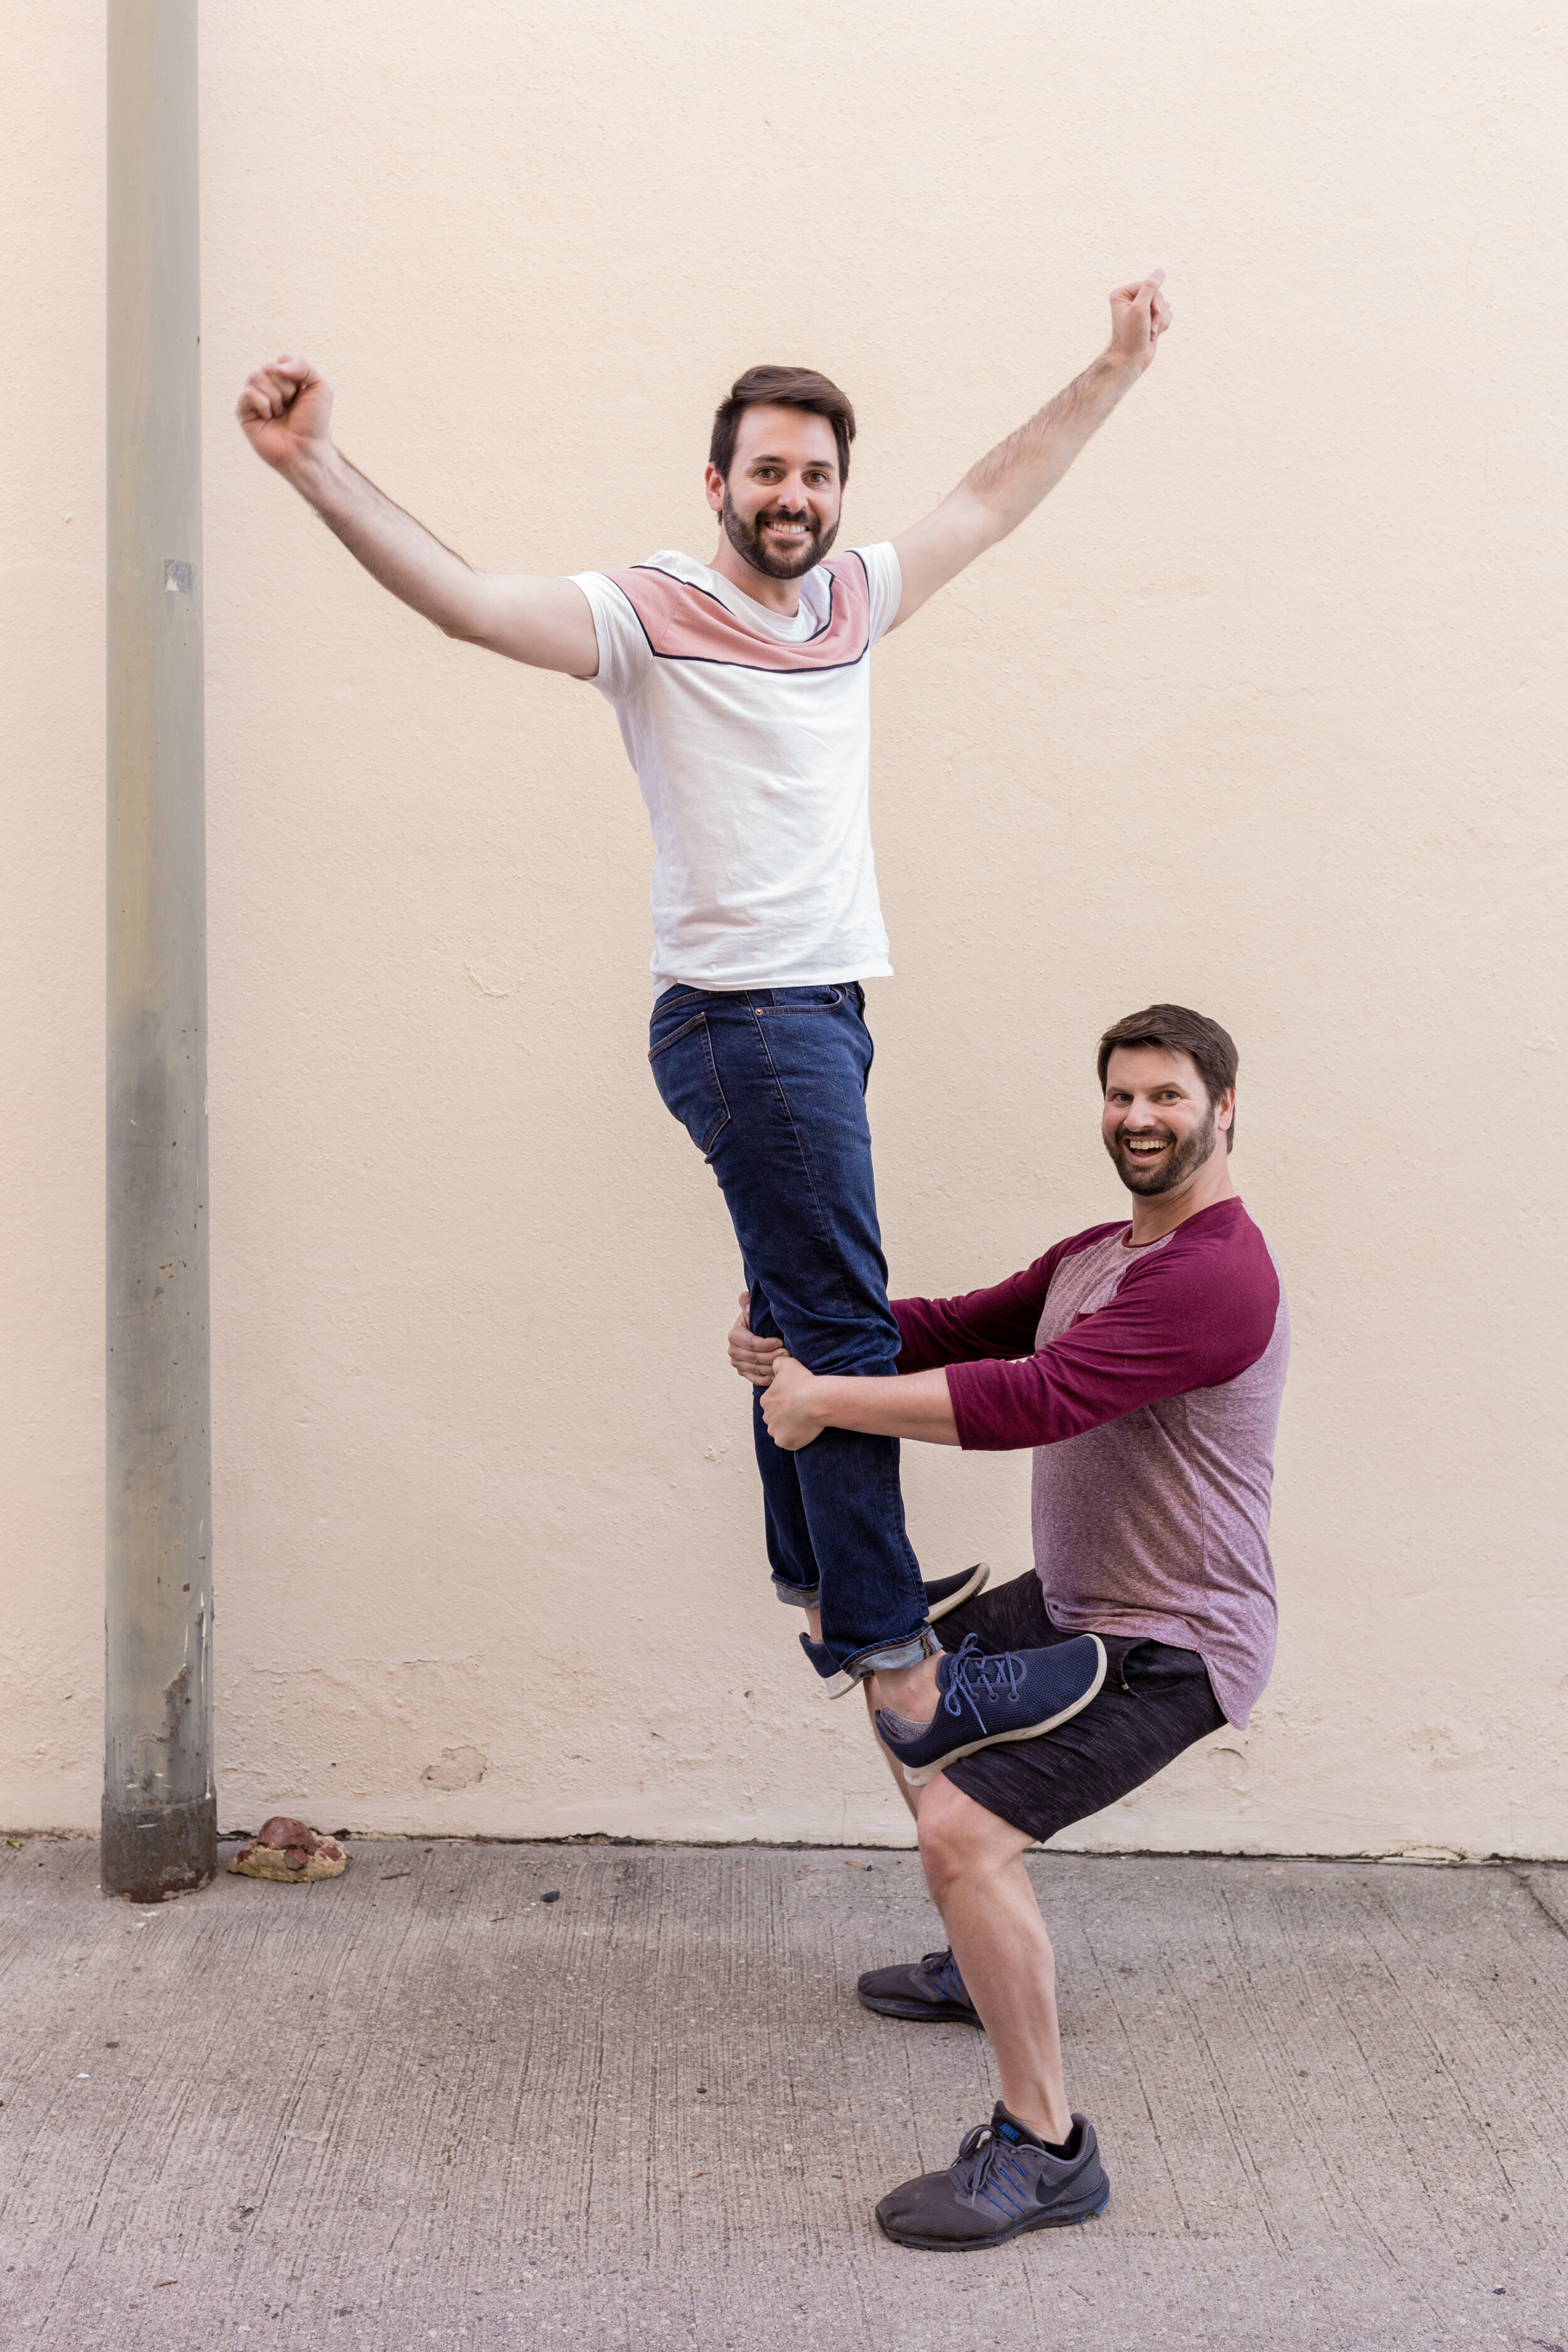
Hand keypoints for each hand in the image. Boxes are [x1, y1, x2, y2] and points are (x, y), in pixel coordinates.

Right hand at [236, 354, 334, 474]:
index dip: (294, 376)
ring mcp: (255, 398)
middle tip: (291, 406)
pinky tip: (268, 418)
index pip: (282, 360)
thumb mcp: (322, 387)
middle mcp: (269, 386)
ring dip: (275, 397)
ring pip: (255, 377)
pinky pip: (248, 393)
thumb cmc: (314, 423)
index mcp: (286, 379)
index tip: (302, 394)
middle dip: (285, 388)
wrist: (305, 449)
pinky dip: (263, 405)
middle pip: (268, 367)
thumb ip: (305, 365)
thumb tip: (278, 365)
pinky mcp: (244, 411)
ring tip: (280, 413)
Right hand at [728, 1290, 784, 1386]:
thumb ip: (746, 1302)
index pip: (751, 1343)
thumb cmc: (757, 1319)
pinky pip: (756, 1379)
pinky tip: (779, 1375)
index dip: (766, 1344)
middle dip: (772, 1356)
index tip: (781, 1342)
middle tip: (788, 1354)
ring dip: (772, 1368)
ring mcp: (738, 1364)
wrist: (757, 1331)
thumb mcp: (752, 1309)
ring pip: (756, 1369)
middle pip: (754, 1358)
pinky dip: (767, 1379)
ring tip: (787, 1363)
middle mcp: (733, 1351)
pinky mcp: (744, 1373)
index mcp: (734, 1336)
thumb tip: (747, 1308)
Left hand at [759, 1354, 825, 1451]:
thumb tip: (775, 1365)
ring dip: (790, 1428)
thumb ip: (777, 1363)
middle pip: (776, 1418)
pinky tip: (806, 1431)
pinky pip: (790, 1443)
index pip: (773, 1402)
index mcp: (766, 1400)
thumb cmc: (803, 1381)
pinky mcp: (785, 1442)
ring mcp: (775, 1431)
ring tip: (806, 1421)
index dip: (786, 1401)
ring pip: (781, 1431)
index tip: (798, 1399)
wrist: (817, 1400)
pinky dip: (797, 1439)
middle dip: (786, 1415)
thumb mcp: (788, 1363)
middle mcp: (767, 1417)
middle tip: (803, 1410)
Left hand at [1106, 271, 1170, 373]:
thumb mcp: (1140, 308)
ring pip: (1164, 305)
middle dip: (1157, 311)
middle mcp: (1131, 300)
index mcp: (1122, 294)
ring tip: (1150, 332)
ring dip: (1160, 320)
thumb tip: (1160, 271)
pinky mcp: (1150, 319)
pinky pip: (1166, 314)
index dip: (1154, 298)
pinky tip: (1153, 334)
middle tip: (1150, 326)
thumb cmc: (1131, 335)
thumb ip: (1150, 287)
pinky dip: (1163, 325)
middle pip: (1157, 294)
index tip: (1152, 312)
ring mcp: (1142, 310)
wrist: (1132, 360)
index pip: (1148, 284)